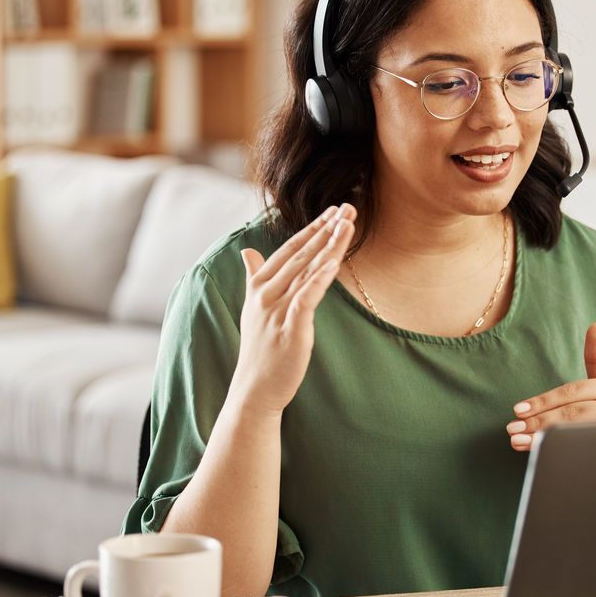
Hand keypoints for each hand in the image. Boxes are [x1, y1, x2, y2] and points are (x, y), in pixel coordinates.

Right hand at [227, 203, 355, 416]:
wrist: (255, 388)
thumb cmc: (259, 348)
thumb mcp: (253, 307)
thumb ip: (253, 276)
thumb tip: (246, 251)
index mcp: (259, 285)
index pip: (289, 249)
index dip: (312, 229)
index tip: (332, 211)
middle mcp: (266, 293)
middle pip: (302, 254)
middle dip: (326, 230)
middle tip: (349, 208)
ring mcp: (277, 310)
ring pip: (307, 270)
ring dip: (329, 245)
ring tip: (348, 224)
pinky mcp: (291, 328)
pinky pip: (306, 297)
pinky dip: (319, 279)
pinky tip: (333, 262)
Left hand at [505, 321, 595, 451]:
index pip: (571, 392)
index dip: (543, 401)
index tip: (517, 408)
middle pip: (572, 412)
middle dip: (538, 421)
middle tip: (511, 428)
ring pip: (577, 433)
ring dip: (543, 439)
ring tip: (518, 441)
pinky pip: (586, 450)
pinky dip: (562, 453)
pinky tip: (542, 456)